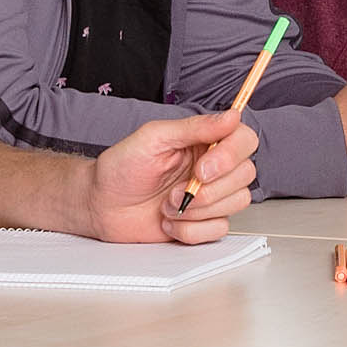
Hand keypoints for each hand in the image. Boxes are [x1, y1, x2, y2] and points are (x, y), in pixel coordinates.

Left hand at [91, 112, 259, 241]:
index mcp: (204, 142)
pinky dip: (190, 230)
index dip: (231, 156)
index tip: (202, 169)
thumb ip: (194, 127)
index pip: (244, 140)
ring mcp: (211, 196)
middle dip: (209, 189)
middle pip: (245, 174)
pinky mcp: (204, 222)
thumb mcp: (153, 138)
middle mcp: (213, 167)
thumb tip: (231, 116)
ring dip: (197, 210)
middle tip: (175, 191)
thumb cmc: (120, 169)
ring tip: (167, 204)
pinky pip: (219, 229)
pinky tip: (169, 222)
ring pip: (236, 202)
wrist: (100, 206)